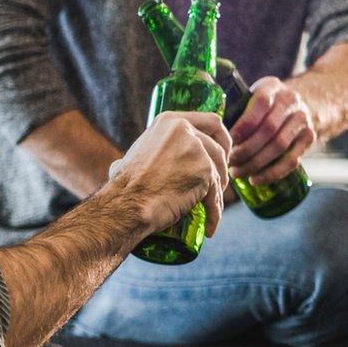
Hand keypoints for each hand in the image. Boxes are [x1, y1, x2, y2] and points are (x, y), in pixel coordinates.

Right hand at [107, 111, 230, 239]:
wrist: (126, 205)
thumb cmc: (125, 185)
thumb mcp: (136, 153)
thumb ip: (148, 151)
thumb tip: (124, 164)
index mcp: (170, 121)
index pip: (210, 122)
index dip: (220, 138)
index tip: (222, 152)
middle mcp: (185, 130)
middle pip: (218, 147)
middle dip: (223, 164)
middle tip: (221, 179)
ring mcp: (197, 150)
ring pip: (220, 171)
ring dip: (219, 190)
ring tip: (211, 205)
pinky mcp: (205, 172)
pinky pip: (216, 194)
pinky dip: (214, 212)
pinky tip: (209, 225)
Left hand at [229, 77, 314, 183]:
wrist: (302, 103)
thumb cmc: (265, 104)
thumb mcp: (252, 94)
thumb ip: (234, 104)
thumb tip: (204, 125)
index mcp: (273, 87)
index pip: (260, 104)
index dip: (243, 125)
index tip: (228, 140)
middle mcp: (292, 101)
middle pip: (268, 129)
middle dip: (246, 149)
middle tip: (229, 161)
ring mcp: (303, 120)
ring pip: (279, 146)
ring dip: (255, 163)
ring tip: (237, 173)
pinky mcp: (309, 138)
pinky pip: (291, 160)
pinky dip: (272, 173)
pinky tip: (255, 180)